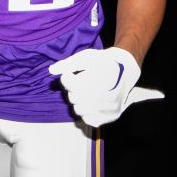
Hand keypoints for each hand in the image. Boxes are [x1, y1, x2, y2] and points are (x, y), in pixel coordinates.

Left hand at [49, 47, 163, 127]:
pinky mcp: (112, 117)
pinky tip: (91, 102)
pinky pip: (88, 120)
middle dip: (72, 90)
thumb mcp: (87, 57)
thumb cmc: (103, 62)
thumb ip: (69, 63)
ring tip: (86, 92)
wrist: (125, 71)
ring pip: (79, 110)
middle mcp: (109, 95)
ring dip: (78, 101)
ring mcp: (111, 108)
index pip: (71, 84)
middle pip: (74, 98)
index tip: (70, 74)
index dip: (67, 78)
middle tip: (80, 83)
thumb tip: (51, 70)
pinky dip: (86, 112)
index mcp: (103, 76)